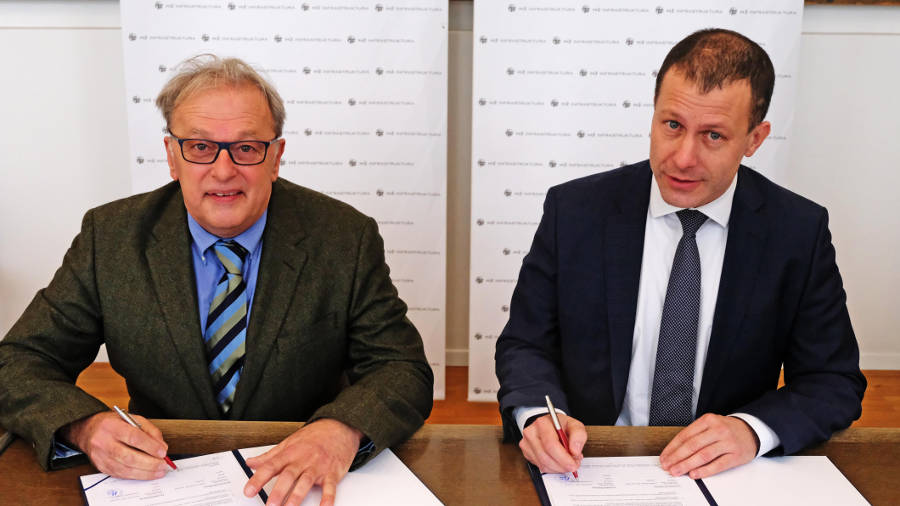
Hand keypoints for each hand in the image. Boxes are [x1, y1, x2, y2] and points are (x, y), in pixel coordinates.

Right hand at [61, 411, 170, 479]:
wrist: (88, 431)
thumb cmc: (113, 424)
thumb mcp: (132, 419)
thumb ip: (149, 430)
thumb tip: (162, 446)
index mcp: (112, 426)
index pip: (133, 437)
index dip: (150, 446)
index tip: (163, 452)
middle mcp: (103, 442)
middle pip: (129, 456)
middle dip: (149, 463)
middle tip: (163, 464)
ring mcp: (100, 456)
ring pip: (125, 468)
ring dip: (145, 472)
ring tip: (158, 471)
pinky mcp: (101, 467)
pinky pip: (120, 474)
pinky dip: (136, 475)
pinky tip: (146, 474)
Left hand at [243, 418, 362, 505]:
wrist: (339, 428)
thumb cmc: (314, 436)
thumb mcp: (289, 442)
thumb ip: (270, 456)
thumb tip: (251, 463)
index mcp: (290, 453)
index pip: (271, 466)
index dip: (258, 479)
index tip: (248, 491)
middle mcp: (303, 460)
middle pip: (288, 476)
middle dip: (278, 491)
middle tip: (270, 505)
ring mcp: (318, 467)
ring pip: (306, 482)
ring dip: (297, 497)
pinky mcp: (332, 473)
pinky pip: (330, 487)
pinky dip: (327, 499)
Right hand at [519, 413, 585, 473]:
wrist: (549, 425)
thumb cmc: (561, 425)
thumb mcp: (574, 425)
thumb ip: (578, 436)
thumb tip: (575, 451)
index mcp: (542, 423)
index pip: (550, 445)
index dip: (563, 458)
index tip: (574, 463)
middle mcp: (531, 433)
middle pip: (545, 457)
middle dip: (562, 465)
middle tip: (574, 465)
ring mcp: (526, 444)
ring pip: (543, 464)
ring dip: (559, 468)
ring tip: (568, 462)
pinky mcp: (526, 453)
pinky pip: (541, 467)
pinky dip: (553, 468)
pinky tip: (558, 462)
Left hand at [659, 413, 759, 478]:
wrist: (751, 431)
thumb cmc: (726, 429)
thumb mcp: (710, 425)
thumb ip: (695, 435)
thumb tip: (676, 451)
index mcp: (708, 420)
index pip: (685, 435)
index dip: (672, 447)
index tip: (665, 457)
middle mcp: (717, 430)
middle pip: (692, 445)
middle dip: (677, 457)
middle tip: (668, 466)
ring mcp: (727, 442)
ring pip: (703, 455)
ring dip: (687, 465)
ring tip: (677, 471)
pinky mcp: (735, 455)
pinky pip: (718, 465)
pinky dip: (705, 470)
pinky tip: (695, 474)